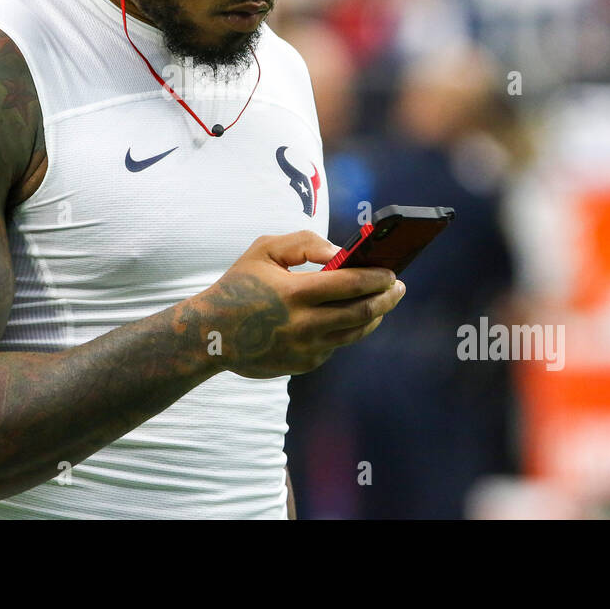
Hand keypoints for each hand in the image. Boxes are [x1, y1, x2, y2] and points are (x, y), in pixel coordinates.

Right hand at [197, 230, 404, 378]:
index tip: (392, 272)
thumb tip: (339, 252)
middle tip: (398, 288)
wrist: (211, 334)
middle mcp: (304, 324)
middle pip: (362, 312)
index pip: (351, 284)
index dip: (377, 278)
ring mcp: (306, 348)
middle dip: (387, 298)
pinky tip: (347, 318)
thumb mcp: (264, 251)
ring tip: (382, 304)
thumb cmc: (239, 286)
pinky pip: (335, 345)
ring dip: (375, 316)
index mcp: (295, 293)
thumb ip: (304, 244)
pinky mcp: (304, 364)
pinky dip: (345, 329)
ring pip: (355, 333)